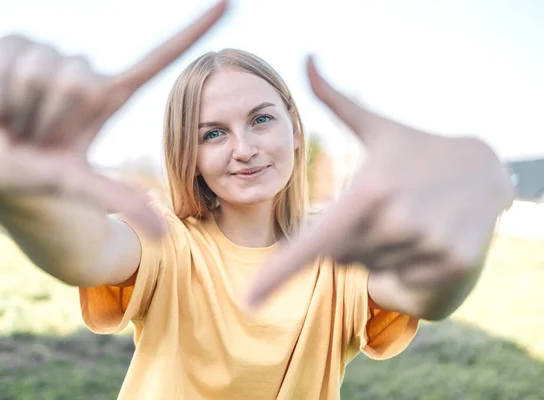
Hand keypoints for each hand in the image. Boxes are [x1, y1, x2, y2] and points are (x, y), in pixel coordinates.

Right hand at [0, 0, 227, 237]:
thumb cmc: (36, 180)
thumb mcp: (79, 188)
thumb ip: (121, 201)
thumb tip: (164, 239)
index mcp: (110, 96)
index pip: (159, 57)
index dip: (194, 29)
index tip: (230, 2)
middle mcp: (84, 72)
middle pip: (79, 81)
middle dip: (50, 119)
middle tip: (35, 139)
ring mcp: (49, 55)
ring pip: (42, 73)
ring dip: (19, 111)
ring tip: (14, 125)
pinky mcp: (13, 43)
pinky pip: (7, 60)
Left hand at [247, 56, 514, 305]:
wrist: (486, 170)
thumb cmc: (416, 150)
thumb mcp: (377, 125)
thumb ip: (334, 99)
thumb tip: (306, 58)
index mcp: (370, 192)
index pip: (315, 241)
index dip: (279, 272)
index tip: (249, 299)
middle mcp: (398, 224)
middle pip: (339, 257)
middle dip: (349, 237)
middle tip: (382, 207)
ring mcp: (429, 248)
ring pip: (369, 271)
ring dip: (376, 252)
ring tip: (405, 219)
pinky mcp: (452, 267)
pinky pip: (397, 286)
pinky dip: (400, 271)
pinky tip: (421, 240)